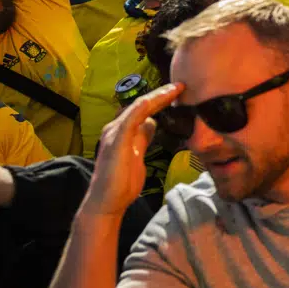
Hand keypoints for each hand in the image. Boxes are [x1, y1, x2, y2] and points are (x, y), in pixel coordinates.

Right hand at [84, 83, 182, 217]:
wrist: (107, 202)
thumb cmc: (121, 182)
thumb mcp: (138, 154)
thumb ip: (143, 138)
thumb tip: (152, 123)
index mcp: (121, 130)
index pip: (142, 109)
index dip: (159, 99)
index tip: (178, 92)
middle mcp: (115, 127)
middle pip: (141, 104)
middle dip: (161, 94)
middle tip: (181, 85)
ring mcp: (114, 132)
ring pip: (139, 107)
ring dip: (158, 96)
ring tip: (175, 89)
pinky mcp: (116, 140)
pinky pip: (131, 118)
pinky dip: (145, 106)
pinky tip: (157, 99)